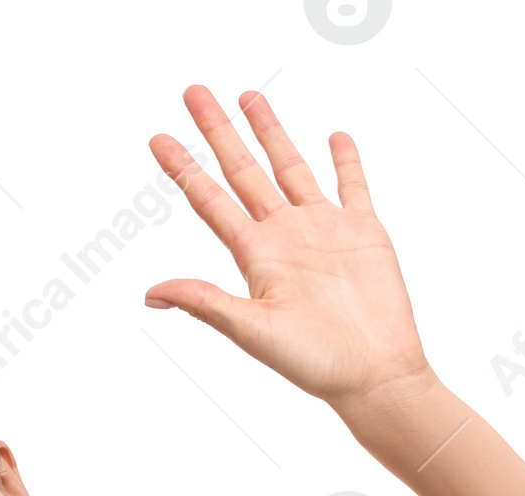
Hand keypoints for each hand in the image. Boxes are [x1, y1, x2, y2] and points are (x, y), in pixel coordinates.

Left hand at [146, 85, 434, 419]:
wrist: (374, 373)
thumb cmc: (315, 362)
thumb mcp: (252, 330)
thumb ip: (205, 303)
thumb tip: (150, 294)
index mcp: (256, 256)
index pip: (210, 201)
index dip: (184, 169)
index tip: (158, 138)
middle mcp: (284, 237)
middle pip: (244, 171)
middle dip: (218, 132)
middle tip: (193, 92)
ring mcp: (323, 230)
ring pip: (290, 167)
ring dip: (270, 133)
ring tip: (248, 97)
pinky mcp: (363, 231)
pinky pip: (352, 185)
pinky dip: (345, 161)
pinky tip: (334, 136)